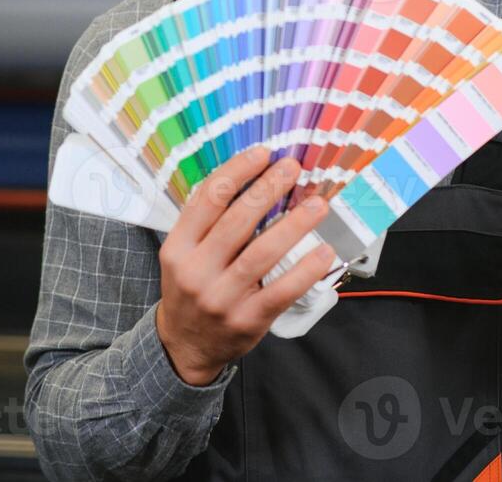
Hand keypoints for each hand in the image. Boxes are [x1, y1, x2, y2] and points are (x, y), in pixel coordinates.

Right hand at [155, 147, 336, 384]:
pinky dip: (304, 270)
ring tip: (317, 204)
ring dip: (294, 225)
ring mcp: (221, 298)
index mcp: (178, 247)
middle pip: (236, 221)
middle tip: (293, 169)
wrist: (184, 346)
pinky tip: (323, 251)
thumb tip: (252, 179)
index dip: (237, 171)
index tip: (263, 153)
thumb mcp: (183, 254)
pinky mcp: (247, 320)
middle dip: (268, 189)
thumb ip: (208, 223)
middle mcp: (195, 271)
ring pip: (262, 253)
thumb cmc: (191, 289)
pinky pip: (281, 291)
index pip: (207, 199)